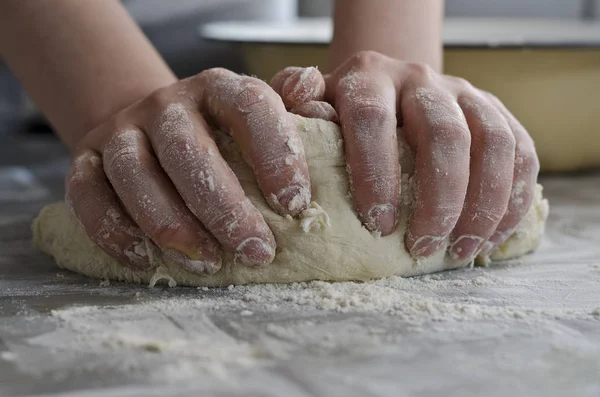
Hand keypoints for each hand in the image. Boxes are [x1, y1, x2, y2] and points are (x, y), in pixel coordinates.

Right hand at [66, 69, 311, 273]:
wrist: (156, 128)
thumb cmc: (224, 135)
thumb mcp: (265, 115)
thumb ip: (297, 107)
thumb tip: (313, 95)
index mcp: (218, 88)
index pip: (247, 106)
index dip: (274, 153)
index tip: (295, 204)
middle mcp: (167, 104)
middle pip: (188, 150)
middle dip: (224, 208)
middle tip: (257, 251)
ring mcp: (123, 130)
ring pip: (135, 172)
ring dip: (172, 225)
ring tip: (208, 263)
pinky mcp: (87, 158)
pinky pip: (87, 193)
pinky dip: (112, 230)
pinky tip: (145, 260)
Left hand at [270, 51, 538, 261]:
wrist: (387, 87)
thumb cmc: (342, 113)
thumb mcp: (310, 107)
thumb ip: (297, 105)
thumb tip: (305, 114)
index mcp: (368, 78)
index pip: (373, 119)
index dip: (377, 173)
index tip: (377, 226)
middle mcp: (420, 78)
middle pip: (443, 134)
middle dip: (438, 199)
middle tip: (423, 248)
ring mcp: (464, 91)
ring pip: (492, 142)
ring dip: (482, 204)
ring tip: (462, 251)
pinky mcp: (495, 110)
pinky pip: (522, 150)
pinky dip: (514, 198)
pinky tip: (492, 236)